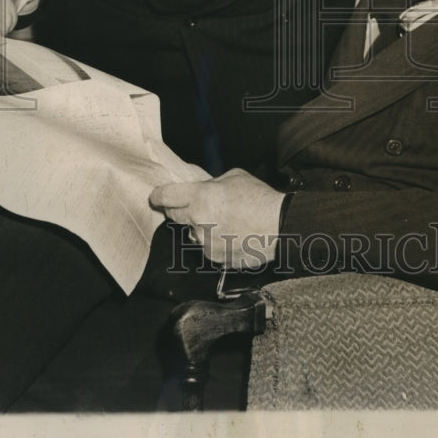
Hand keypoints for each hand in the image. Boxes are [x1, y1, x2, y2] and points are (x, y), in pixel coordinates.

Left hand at [149, 168, 285, 269]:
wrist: (280, 228)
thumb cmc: (260, 200)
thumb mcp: (234, 177)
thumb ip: (212, 184)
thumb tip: (203, 189)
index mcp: (200, 198)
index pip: (166, 197)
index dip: (158, 195)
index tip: (156, 196)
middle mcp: (198, 223)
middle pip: (173, 216)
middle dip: (177, 209)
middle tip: (190, 204)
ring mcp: (205, 244)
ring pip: (192, 233)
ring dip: (199, 227)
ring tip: (223, 220)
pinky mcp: (215, 259)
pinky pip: (207, 248)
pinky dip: (214, 241)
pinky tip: (231, 233)